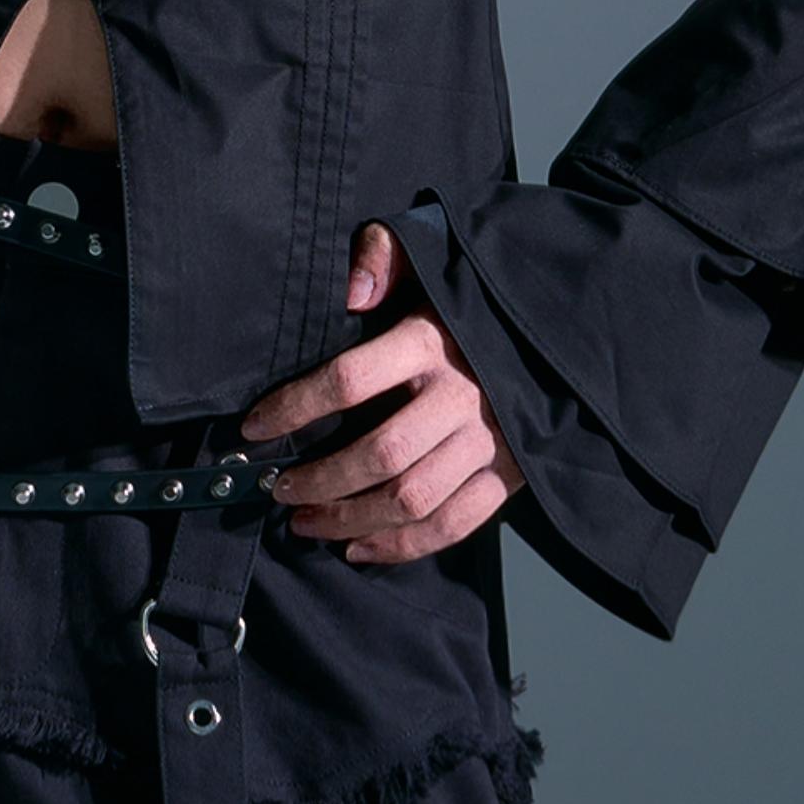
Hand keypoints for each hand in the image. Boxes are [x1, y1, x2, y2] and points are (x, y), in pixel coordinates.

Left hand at [238, 219, 524, 565]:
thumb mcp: (426, 257)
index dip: (294, 406)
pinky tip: (358, 547)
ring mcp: (488, 440)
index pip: (349, 379)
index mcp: (430, 339)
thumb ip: (382, 256)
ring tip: (304, 522)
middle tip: (278, 488)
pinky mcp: (508, 475)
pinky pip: (453, 525)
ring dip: (350, 520)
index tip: (254, 427)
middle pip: (381, 453)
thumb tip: (352, 292)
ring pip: (412, 499)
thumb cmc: (466, 299)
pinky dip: (403, 546)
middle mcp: (460, 394)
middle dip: (319, 479)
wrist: (548, 335)